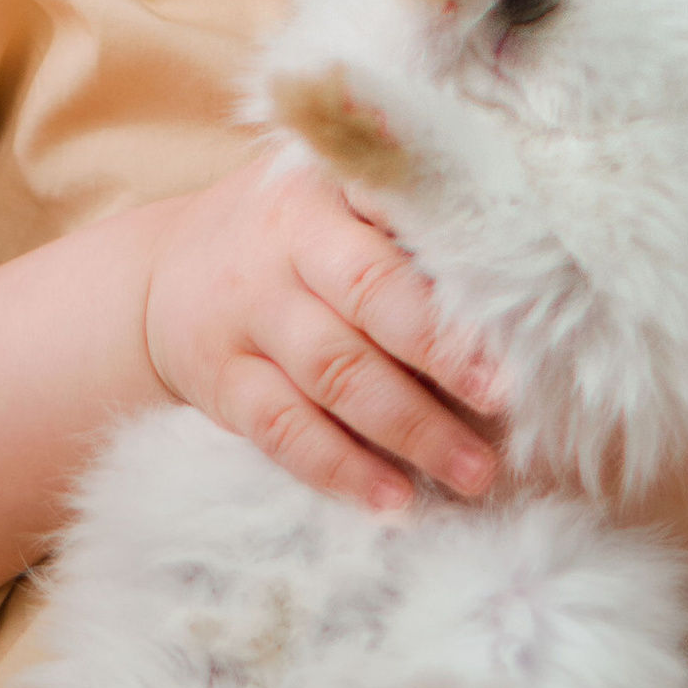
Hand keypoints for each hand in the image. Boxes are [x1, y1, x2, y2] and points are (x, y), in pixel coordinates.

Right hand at [140, 151, 499, 513]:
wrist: (162, 274)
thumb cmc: (293, 240)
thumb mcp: (337, 203)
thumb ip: (411, 228)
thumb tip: (525, 295)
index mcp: (327, 188)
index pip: (393, 209)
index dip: (453, 259)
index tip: (515, 307)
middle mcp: (282, 244)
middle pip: (368, 294)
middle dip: (442, 350)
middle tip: (505, 398)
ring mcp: (246, 313)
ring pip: (333, 371)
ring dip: (409, 426)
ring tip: (473, 471)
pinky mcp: (220, 380)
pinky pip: (283, 429)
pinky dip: (340, 467)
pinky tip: (392, 498)